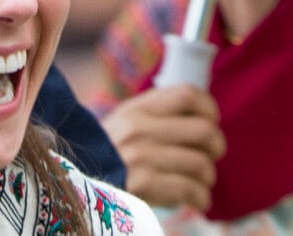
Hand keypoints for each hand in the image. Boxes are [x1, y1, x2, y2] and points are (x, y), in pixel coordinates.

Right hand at [102, 85, 225, 210]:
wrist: (75, 183)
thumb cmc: (110, 153)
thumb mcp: (127, 122)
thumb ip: (158, 113)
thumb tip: (203, 115)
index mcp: (138, 108)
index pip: (188, 94)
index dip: (209, 107)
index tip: (212, 121)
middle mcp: (139, 128)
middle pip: (204, 129)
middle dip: (217, 145)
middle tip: (213, 154)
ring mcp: (139, 157)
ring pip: (201, 163)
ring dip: (209, 175)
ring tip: (203, 180)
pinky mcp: (141, 186)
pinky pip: (189, 189)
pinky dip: (202, 197)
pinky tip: (198, 199)